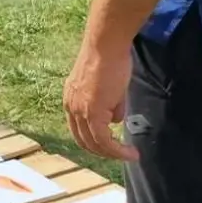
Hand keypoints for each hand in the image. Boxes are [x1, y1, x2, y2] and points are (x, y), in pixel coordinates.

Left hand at [63, 37, 137, 161]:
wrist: (105, 47)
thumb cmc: (109, 61)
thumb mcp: (107, 88)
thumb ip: (109, 106)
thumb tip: (116, 120)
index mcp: (70, 99)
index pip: (79, 130)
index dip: (95, 142)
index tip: (112, 147)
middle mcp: (71, 106)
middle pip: (84, 140)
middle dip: (104, 151)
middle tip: (122, 155)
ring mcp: (79, 110)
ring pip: (95, 144)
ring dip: (113, 153)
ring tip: (130, 155)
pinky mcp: (92, 112)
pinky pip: (104, 140)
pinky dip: (117, 150)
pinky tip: (131, 152)